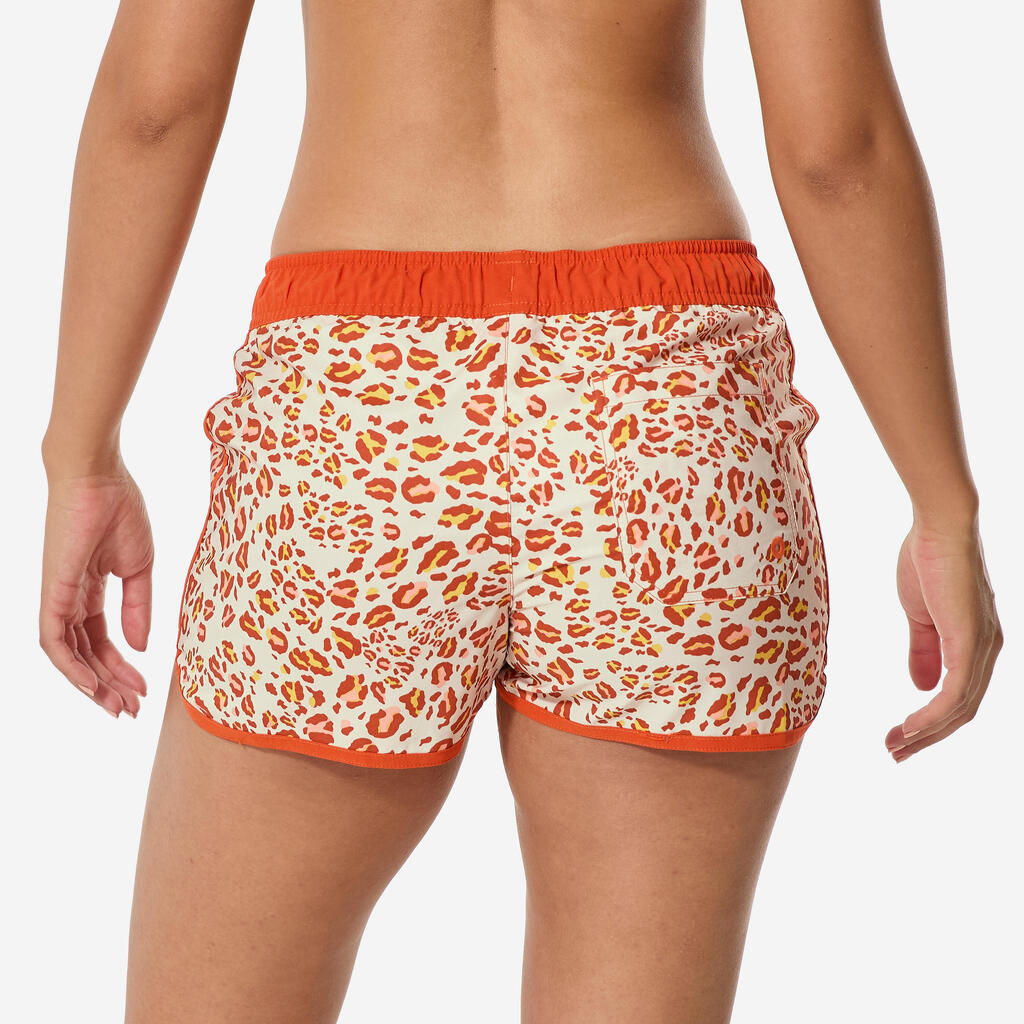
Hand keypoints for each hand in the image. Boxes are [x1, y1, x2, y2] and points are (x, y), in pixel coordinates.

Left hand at [39, 458, 152, 716]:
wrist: (98, 475)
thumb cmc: (120, 508)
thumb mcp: (140, 566)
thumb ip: (139, 607)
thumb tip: (142, 647)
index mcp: (92, 589)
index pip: (104, 640)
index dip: (122, 668)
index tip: (143, 690)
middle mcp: (70, 598)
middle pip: (86, 654)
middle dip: (108, 685)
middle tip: (129, 711)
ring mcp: (58, 596)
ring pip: (68, 655)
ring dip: (91, 684)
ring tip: (116, 705)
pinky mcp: (53, 591)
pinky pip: (54, 640)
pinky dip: (71, 665)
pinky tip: (92, 684)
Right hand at [887, 520, 1001, 760]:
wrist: (940, 527)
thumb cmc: (928, 559)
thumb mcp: (920, 615)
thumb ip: (923, 650)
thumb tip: (920, 685)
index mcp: (976, 643)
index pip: (959, 696)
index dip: (931, 721)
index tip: (899, 736)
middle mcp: (988, 652)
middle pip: (962, 711)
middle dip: (927, 737)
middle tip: (895, 753)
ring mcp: (982, 649)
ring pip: (959, 709)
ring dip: (926, 733)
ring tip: (896, 746)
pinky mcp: (970, 644)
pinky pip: (954, 694)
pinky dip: (931, 716)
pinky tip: (911, 727)